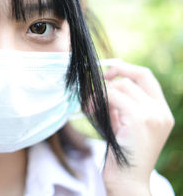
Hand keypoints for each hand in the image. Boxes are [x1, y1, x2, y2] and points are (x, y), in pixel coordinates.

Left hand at [101, 60, 173, 194]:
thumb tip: (103, 85)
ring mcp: (153, 115)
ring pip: (122, 85)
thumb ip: (119, 105)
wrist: (128, 182)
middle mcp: (161, 111)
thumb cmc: (122, 155)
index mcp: (161, 111)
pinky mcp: (140, 120)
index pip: (146, 76)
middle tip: (95, 82)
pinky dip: (99, 99)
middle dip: (113, 73)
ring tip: (89, 106)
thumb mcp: (123, 124)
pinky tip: (90, 109)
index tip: (107, 71)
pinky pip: (114, 97)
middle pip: (135, 76)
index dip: (126, 68)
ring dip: (100, 92)